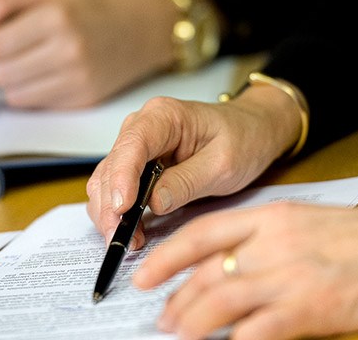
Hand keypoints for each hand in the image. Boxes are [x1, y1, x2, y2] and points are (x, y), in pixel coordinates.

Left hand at [0, 0, 176, 108]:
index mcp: (56, 17)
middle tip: (10, 51)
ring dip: (12, 80)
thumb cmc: (90, 7)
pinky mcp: (83, 101)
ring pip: (12, 94)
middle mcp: (68, 51)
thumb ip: (4, 2)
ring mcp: (77, 80)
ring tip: (29, 62)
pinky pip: (34, 105)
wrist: (139, 29)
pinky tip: (46, 74)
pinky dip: (31, 92)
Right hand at [86, 84, 300, 248]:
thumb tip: (154, 203)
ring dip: (110, 212)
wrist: (251, 132)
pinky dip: (116, 212)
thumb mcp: (223, 164)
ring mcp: (136, 146)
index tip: (122, 207)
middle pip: (112, 166)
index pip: (132, 145)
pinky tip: (129, 231)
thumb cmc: (242, 139)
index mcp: (164, 117)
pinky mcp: (136, 165)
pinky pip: (116, 188)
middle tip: (122, 239)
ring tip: (128, 240)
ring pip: (106, 180)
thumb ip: (187, 182)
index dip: (121, 177)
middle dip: (111, 205)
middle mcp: (141, 127)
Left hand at [132, 185, 357, 339]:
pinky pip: (259, 330)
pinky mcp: (311, 308)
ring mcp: (289, 276)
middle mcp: (271, 244)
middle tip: (160, 317)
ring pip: (222, 301)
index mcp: (267, 217)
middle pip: (207, 273)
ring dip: (192, 322)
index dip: (166, 256)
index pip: (201, 234)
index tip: (145, 274)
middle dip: (176, 299)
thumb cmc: (355, 233)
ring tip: (176, 334)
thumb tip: (219, 264)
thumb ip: (257, 238)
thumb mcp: (298, 220)